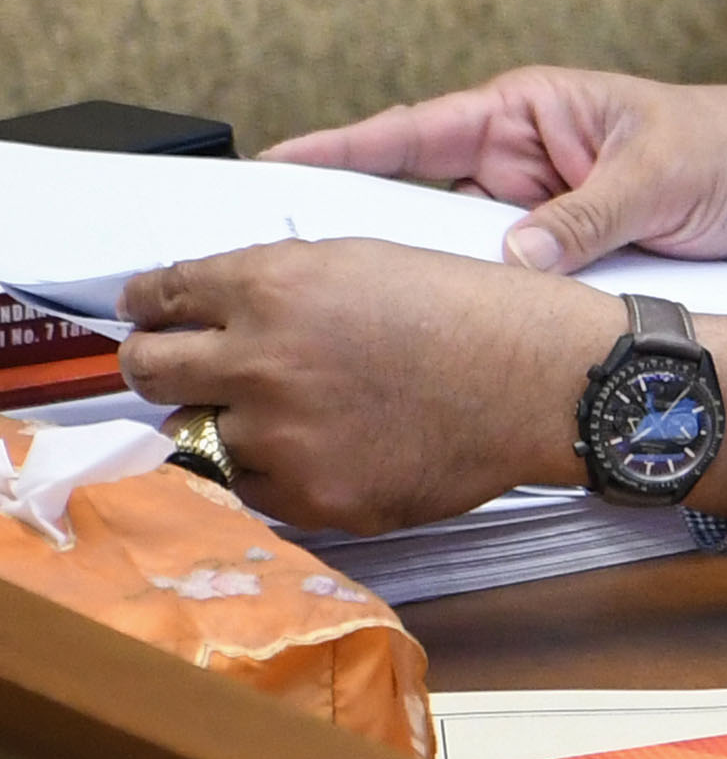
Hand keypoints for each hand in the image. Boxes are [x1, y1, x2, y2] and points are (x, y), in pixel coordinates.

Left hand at [117, 241, 627, 534]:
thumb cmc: (478, 314)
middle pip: (149, 369)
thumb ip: (279, 285)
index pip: (161, 296)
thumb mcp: (366, 261)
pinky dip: (273, 469)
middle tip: (173, 365)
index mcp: (273, 289)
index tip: (147, 313)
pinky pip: (254, 488)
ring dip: (227, 421)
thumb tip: (219, 311)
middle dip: (154, 362)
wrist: (548, 383)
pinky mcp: (315, 497)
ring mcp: (284, 438)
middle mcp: (262, 362)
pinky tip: (325, 444)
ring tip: (288, 409)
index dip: (147, 305)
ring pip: (198, 435)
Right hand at [265, 67, 726, 274]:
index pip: (412, 132)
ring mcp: (533, 216)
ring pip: (457, 256)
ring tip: (375, 316)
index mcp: (524, 114)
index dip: (339, 150)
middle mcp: (515, 164)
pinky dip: (487, 309)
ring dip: (432, 283)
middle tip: (308, 272)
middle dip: (368, 235)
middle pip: (416, 204)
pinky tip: (458, 338)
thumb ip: (588, 216)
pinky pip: (507, 286)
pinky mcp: (561, 259)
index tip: (270, 166)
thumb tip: (517, 259)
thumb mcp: (657, 174)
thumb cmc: (725, 148)